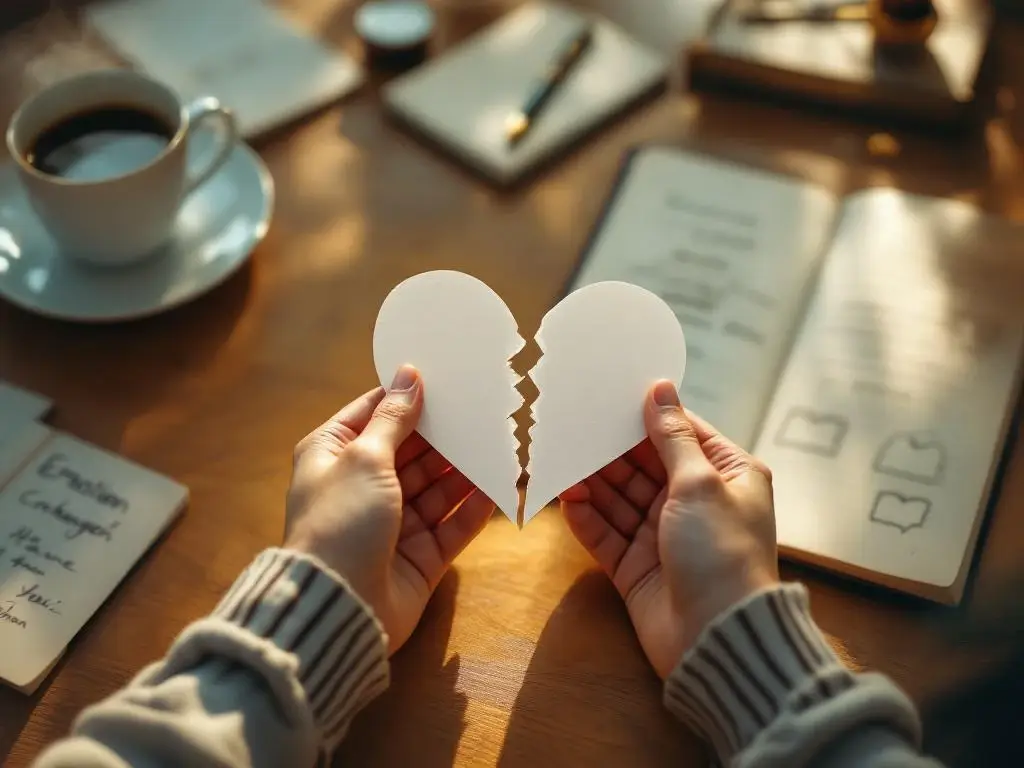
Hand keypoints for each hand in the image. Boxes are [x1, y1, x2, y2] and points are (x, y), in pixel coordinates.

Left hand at [284, 366, 494, 653]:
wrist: (339, 609)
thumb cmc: (340, 522)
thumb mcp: (364, 457)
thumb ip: (393, 419)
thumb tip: (409, 375)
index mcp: (332, 455)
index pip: (373, 414)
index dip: (407, 397)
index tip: (445, 376)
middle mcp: (361, 486)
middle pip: (411, 451)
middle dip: (445, 434)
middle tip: (484, 409)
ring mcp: (392, 523)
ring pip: (436, 487)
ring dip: (464, 468)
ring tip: (500, 441)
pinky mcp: (419, 555)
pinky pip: (452, 523)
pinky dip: (474, 505)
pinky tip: (500, 483)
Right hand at [560, 381, 777, 677]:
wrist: (717, 639)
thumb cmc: (721, 553)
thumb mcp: (700, 483)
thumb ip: (671, 437)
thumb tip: (660, 388)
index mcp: (727, 477)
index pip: (681, 434)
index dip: (647, 417)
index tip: (610, 395)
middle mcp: (696, 503)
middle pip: (644, 466)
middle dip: (611, 451)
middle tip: (573, 426)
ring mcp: (664, 536)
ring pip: (620, 499)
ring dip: (593, 482)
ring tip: (561, 460)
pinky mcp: (637, 567)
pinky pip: (606, 534)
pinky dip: (586, 517)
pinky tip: (565, 498)